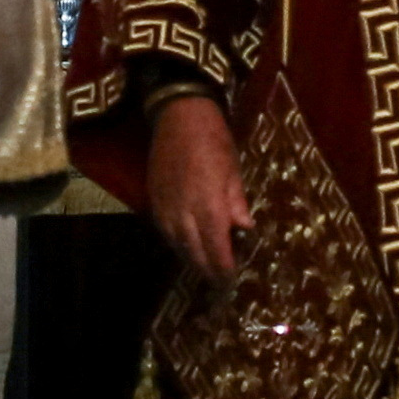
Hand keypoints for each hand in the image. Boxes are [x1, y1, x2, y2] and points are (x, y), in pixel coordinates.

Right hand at [148, 91, 247, 285]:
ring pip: (178, 245)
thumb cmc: (214, 140)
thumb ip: (237, 203)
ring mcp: (165, 207)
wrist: (179, 115)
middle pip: (194, 253)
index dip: (223, 268)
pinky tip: (187, 247)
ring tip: (205, 270)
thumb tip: (244, 229)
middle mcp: (183, 212)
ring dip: (192, 260)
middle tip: (220, 283)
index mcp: (208, 206)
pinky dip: (178, 244)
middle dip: (208, 270)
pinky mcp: (154, 200)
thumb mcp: (234, 171)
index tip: (232, 281)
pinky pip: (166, 232)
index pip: (216, 249)